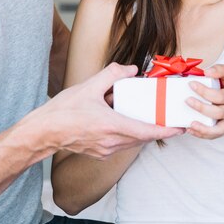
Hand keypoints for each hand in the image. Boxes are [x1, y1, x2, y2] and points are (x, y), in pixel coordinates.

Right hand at [34, 63, 183, 158]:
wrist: (43, 132)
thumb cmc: (62, 112)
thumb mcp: (88, 86)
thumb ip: (112, 74)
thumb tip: (131, 70)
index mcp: (112, 126)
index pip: (147, 131)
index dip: (167, 130)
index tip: (180, 127)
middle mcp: (111, 142)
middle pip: (143, 137)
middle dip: (157, 129)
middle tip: (167, 118)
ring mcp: (105, 150)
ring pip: (132, 142)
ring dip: (140, 130)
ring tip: (143, 116)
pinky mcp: (99, 153)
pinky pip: (120, 144)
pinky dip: (127, 134)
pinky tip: (119, 120)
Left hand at [185, 64, 223, 138]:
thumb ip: (219, 69)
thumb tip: (206, 72)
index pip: (220, 95)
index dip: (204, 91)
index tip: (191, 84)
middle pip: (218, 112)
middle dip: (201, 108)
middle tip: (187, 101)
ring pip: (219, 129)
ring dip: (203, 128)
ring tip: (190, 124)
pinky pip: (216, 135)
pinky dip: (203, 134)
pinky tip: (191, 129)